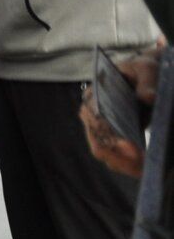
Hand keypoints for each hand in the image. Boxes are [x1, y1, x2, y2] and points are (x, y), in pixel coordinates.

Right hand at [78, 52, 158, 177]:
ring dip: (124, 164)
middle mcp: (91, 114)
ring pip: (105, 153)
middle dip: (120, 158)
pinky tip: (143, 169)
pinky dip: (127, 164)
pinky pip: (114, 156)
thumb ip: (148, 81)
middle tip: (142, 167)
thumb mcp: (148, 68)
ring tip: (145, 171)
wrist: (146, 73)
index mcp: (94, 96)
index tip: (132, 147)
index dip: (111, 136)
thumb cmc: (144, 69)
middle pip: (99, 143)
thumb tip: (147, 97)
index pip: (97, 121)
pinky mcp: (110, 137)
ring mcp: (99, 128)